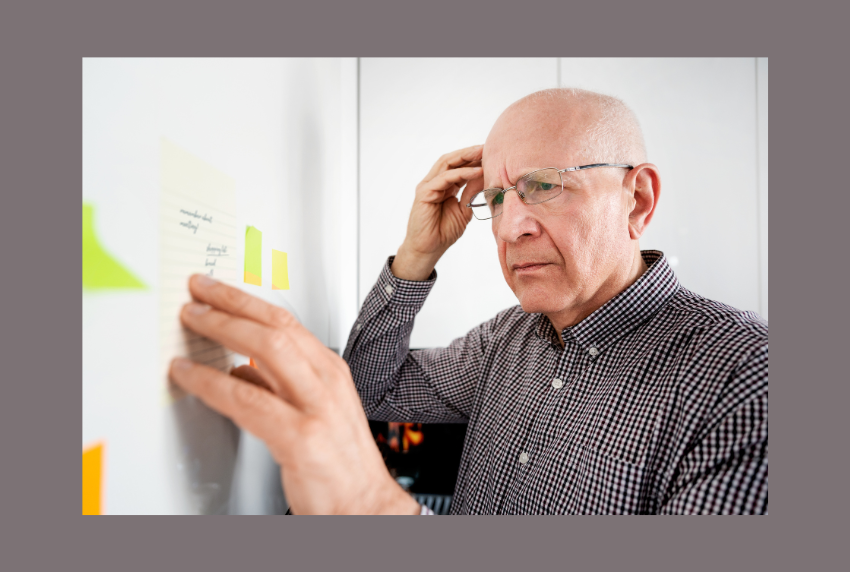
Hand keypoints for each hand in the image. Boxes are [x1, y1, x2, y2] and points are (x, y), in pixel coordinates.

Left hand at [168, 275, 419, 514]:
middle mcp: (327, 382)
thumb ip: (279, 386)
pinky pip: (247, 400)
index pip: (286, 322)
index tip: (216, 290)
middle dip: (231, 304)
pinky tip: (191, 376)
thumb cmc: (340, 463)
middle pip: (276, 326)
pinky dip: (211, 383)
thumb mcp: (315, 410)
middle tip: (197, 295)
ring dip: (222, 330)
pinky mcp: (301, 438)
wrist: (364, 507)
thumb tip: (240, 366)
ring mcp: (317, 408)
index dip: (246, 301)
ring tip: (192, 322)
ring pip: (266, 350)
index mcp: (331, 371)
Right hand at [391, 144, 484, 280]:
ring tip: (482, 153)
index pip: (458, 166)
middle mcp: (434, 183)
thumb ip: (472, 192)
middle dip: (470, 152)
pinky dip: (461, 173)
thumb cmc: (443, 232)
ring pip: (447, 164)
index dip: (473, 159)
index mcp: (444, 186)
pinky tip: (476, 171)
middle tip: (487, 146)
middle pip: (452, 160)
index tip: (491, 154)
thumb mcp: (464, 209)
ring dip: (466, 157)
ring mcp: (428, 186)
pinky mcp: (424, 193)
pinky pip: (444, 178)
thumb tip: (485, 175)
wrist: (429, 249)